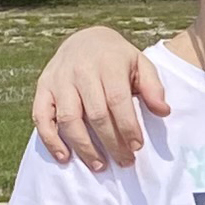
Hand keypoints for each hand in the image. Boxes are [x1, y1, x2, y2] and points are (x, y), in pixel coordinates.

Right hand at [31, 29, 168, 171]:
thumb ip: (153, 87)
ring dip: (84, 147)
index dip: (127, 127)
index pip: (117, 100)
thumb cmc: (118, 59)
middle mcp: (80, 71)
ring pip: (69, 119)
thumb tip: (163, 112)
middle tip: (124, 161)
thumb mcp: (141, 64)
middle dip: (111, 142)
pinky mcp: (43, 87)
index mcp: (107, 64)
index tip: (137, 146)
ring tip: (99, 166)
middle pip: (95, 114)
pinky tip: (64, 157)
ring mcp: (58, 79)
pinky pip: (41, 116)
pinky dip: (51, 140)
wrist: (85, 39)